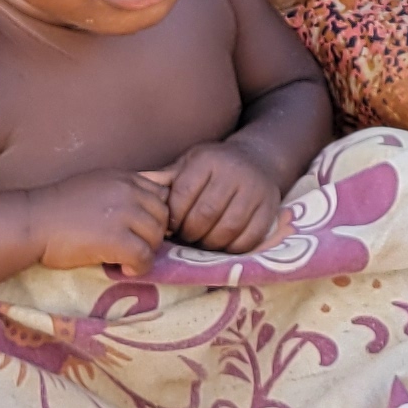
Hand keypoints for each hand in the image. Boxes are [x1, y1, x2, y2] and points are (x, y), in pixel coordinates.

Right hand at [23, 170, 175, 272]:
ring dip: (145, 252)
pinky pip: (144, 257)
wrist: (31, 221)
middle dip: (152, 235)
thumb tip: (148, 207)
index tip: (140, 230)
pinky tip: (123, 268)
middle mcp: (128, 191)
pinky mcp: (116, 239)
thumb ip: (122, 191)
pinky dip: (138, 267)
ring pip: (157, 237)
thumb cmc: (57, 208)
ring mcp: (123, 213)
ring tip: (126, 258)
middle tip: (133, 247)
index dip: (155, 215)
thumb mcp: (96, 185)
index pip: (162, 194)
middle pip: (164, 216)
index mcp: (125, 177)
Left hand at [154, 141, 290, 254]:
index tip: (171, 226)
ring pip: (227, 229)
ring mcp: (255, 190)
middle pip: (205, 215)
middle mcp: (233, 172)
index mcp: (208, 160)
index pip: (183, 195)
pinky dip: (233, 248)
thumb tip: (137, 191)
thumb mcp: (189, 164)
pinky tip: (223, 244)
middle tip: (186, 238)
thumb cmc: (214, 166)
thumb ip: (166, 180)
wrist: (258, 159)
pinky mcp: (270, 208)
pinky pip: (249, 238)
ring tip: (202, 243)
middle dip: (190, 233)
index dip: (173, 217)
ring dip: (210, 244)